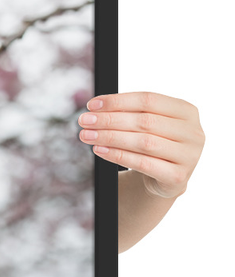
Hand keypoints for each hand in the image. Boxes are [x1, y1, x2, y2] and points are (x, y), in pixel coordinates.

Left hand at [77, 91, 204, 198]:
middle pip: (145, 121)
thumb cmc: (154, 143)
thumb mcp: (147, 124)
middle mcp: (193, 132)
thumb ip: (128, 113)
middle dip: (109, 120)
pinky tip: (100, 150)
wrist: (166, 177)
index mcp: (186, 111)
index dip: (118, 101)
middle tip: (84, 121)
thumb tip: (94, 109)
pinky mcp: (178, 177)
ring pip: (143, 142)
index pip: (148, 99)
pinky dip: (118, 156)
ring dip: (110, 137)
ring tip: (87, 135)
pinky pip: (143, 163)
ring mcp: (189, 156)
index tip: (91, 105)